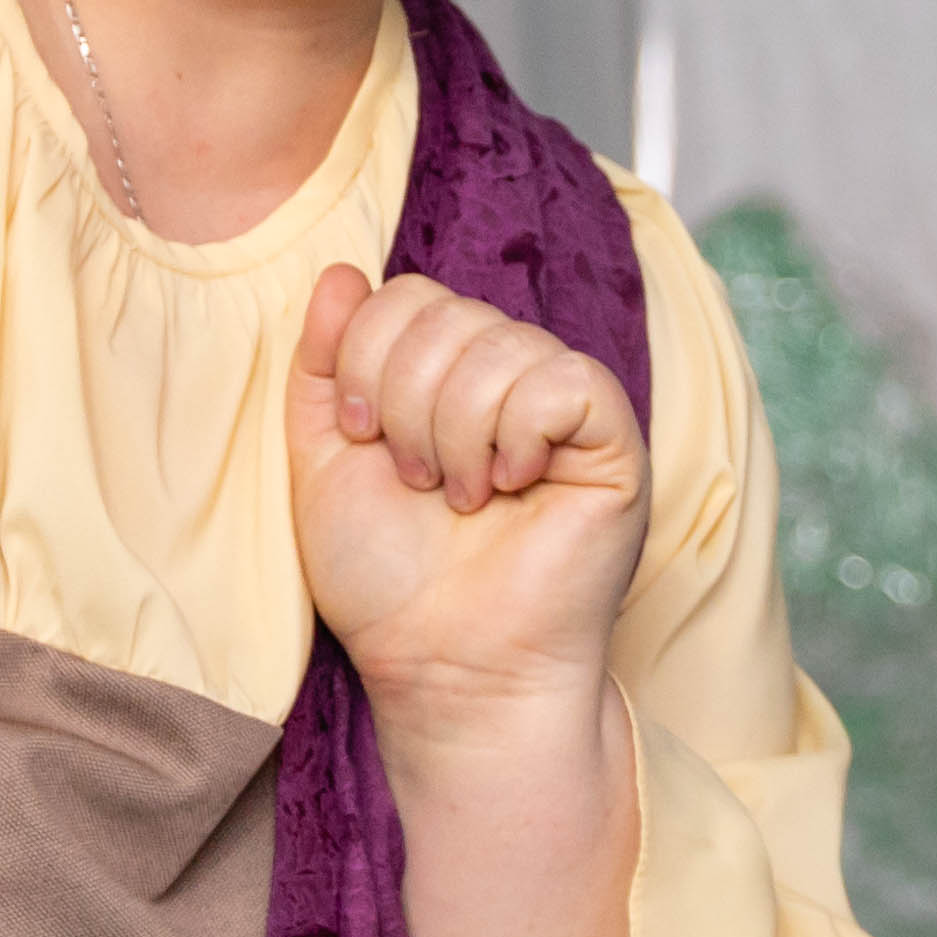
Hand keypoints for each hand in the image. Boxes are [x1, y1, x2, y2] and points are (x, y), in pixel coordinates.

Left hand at [293, 267, 648, 729]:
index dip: (367, 359)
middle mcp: (510, 379)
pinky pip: (564, 382)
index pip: (406, 296)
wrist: (443, 664)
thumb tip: (340, 271)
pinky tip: (514, 485)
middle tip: (419, 481)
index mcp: (446, 376)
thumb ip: (324, 364)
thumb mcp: (323, 460)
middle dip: (406, 403)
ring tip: (465, 498)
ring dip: (458, 433)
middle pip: (448, 313)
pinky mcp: (613, 444)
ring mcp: (565, 408)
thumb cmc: (388, 580)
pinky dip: (520, 434)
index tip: (363, 440)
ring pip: (502, 345)